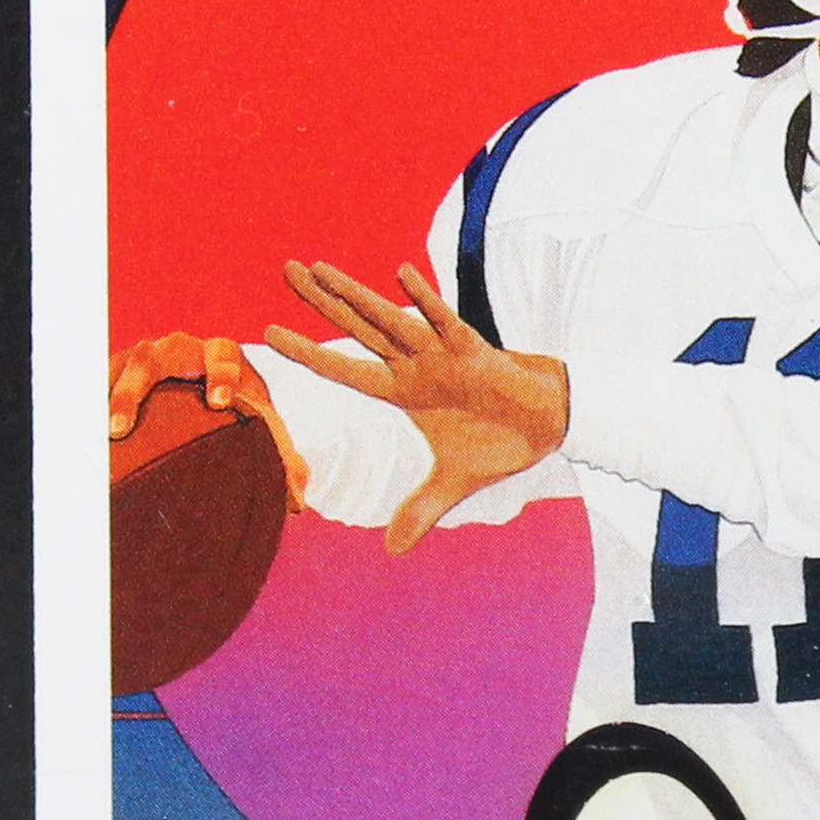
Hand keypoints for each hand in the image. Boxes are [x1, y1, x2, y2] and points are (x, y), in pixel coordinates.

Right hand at [108, 331, 309, 511]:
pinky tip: (83, 431)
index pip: (224, 356)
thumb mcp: (260, 426)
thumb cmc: (238, 411)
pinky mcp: (118, 371)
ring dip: (108, 400)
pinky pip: (100, 380)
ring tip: (100, 435)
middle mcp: (179, 350)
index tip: (221, 402)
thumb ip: (280, 456)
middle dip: (135, 389)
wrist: (211, 392)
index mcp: (222, 355)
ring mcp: (144, 358)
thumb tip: (298, 501)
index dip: (222, 375)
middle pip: (153, 359)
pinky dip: (92, 400)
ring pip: (120, 370)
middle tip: (122, 425)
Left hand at [266, 259, 568, 554]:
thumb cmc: (500, 440)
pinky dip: (425, 303)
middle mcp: (415, 366)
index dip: (308, 354)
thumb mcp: (456, 483)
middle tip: (287, 268)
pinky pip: (445, 324)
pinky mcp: (474, 353)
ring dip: (356, 296)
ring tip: (321, 269)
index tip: (269, 335)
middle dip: (322, 301)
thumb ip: (421, 509)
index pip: (345, 370)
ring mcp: (441, 355)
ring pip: (389, 321)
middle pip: (358, 329)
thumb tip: (393, 551)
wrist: (550, 422)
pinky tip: (401, 276)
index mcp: (404, 392)